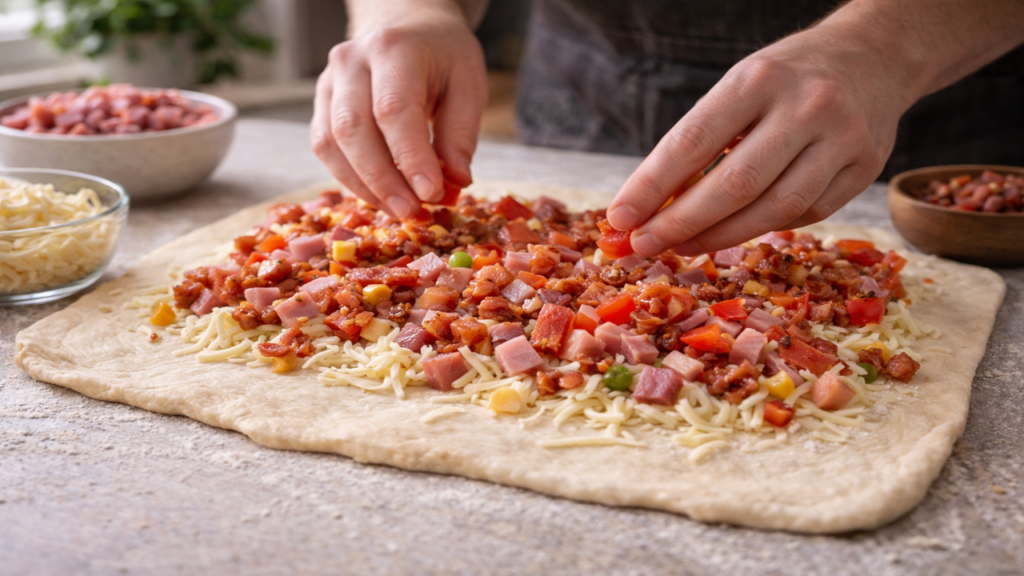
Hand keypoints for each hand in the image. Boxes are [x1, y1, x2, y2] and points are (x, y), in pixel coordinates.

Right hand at [311, 6, 486, 217]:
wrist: (405, 26)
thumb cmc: (442, 57)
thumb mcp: (468, 84)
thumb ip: (461, 133)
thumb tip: (454, 181)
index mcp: (394, 48)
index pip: (394, 110)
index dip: (410, 157)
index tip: (431, 194)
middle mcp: (351, 61)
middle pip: (354, 129)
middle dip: (384, 180)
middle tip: (413, 212)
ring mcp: (329, 81)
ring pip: (332, 143)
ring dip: (365, 186)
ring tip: (399, 209)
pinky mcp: (320, 103)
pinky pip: (325, 148)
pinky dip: (351, 178)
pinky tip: (380, 195)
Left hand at [606, 24, 919, 255]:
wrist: (874, 56)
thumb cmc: (786, 78)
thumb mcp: (740, 88)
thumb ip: (701, 142)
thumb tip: (650, 205)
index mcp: (758, 79)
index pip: (693, 140)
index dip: (652, 185)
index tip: (620, 217)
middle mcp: (805, 107)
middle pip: (734, 184)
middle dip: (681, 222)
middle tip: (643, 245)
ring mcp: (842, 139)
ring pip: (774, 208)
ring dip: (719, 237)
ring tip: (682, 246)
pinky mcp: (866, 168)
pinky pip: (805, 213)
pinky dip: (762, 227)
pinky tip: (733, 231)